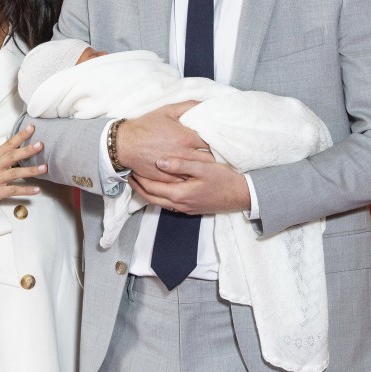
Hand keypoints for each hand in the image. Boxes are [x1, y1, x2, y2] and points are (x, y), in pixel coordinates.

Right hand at [0, 124, 46, 214]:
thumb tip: (10, 151)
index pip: (7, 144)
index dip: (20, 136)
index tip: (31, 128)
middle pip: (12, 156)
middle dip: (27, 150)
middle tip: (40, 144)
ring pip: (15, 173)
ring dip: (31, 170)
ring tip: (44, 168)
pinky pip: (13, 190)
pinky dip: (26, 190)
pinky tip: (37, 190)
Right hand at [115, 102, 213, 181]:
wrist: (125, 144)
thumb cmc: (147, 125)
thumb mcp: (167, 110)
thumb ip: (188, 106)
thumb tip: (205, 104)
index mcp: (186, 138)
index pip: (212, 142)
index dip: (218, 141)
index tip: (221, 140)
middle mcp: (184, 154)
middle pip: (209, 159)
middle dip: (215, 157)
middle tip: (219, 154)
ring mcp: (176, 169)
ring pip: (199, 172)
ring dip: (205, 169)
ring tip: (210, 166)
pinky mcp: (168, 179)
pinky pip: (186, 181)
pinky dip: (191, 178)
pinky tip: (194, 175)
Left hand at [131, 158, 250, 214]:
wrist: (241, 196)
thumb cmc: (223, 179)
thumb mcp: (203, 168)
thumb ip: (181, 165)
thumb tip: (159, 162)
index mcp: (180, 194)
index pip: (151, 188)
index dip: (139, 179)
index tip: (131, 168)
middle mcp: (179, 204)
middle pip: (151, 198)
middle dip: (138, 187)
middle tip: (129, 174)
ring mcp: (185, 208)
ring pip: (159, 202)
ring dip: (147, 192)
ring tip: (140, 179)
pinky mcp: (190, 208)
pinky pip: (168, 203)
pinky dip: (158, 195)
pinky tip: (159, 186)